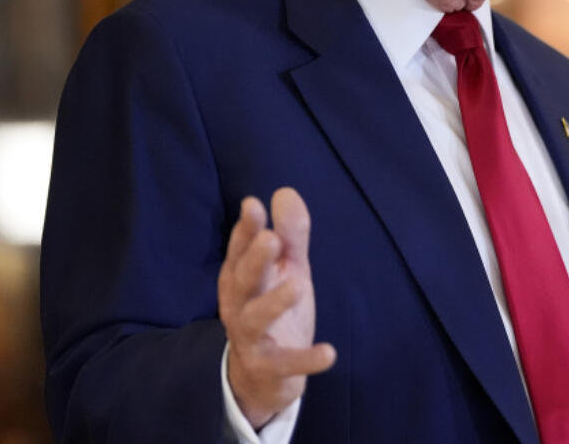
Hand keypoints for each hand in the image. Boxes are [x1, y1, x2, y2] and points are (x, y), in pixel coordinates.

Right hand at [218, 188, 336, 428]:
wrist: (261, 378)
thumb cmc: (274, 311)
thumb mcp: (287, 270)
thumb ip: (290, 235)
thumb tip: (285, 192)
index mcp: (241, 278)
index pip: (240, 250)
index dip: (246, 229)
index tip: (252, 205)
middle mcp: (239, 305)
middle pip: (243, 280)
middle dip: (255, 260)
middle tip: (271, 239)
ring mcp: (250, 338)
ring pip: (255, 319)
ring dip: (274, 302)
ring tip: (297, 285)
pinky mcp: (268, 367)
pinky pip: (285, 363)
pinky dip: (306, 359)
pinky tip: (329, 352)